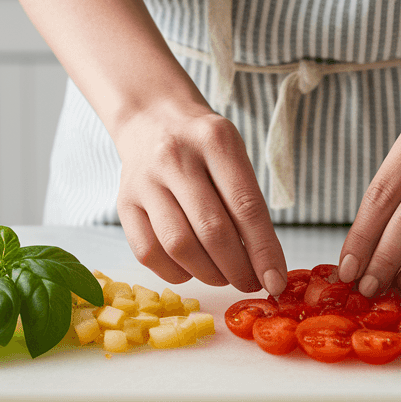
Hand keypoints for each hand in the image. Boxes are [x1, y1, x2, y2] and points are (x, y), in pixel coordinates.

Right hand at [112, 106, 287, 294]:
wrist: (152, 119)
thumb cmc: (204, 146)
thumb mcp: (235, 157)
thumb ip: (248, 204)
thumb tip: (265, 267)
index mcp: (215, 141)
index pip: (246, 206)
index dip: (264, 252)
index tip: (276, 282)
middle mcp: (175, 157)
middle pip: (212, 230)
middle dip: (238, 269)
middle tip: (250, 282)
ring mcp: (145, 181)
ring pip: (178, 246)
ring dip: (208, 273)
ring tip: (223, 275)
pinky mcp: (124, 203)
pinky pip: (148, 253)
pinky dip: (175, 272)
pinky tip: (191, 269)